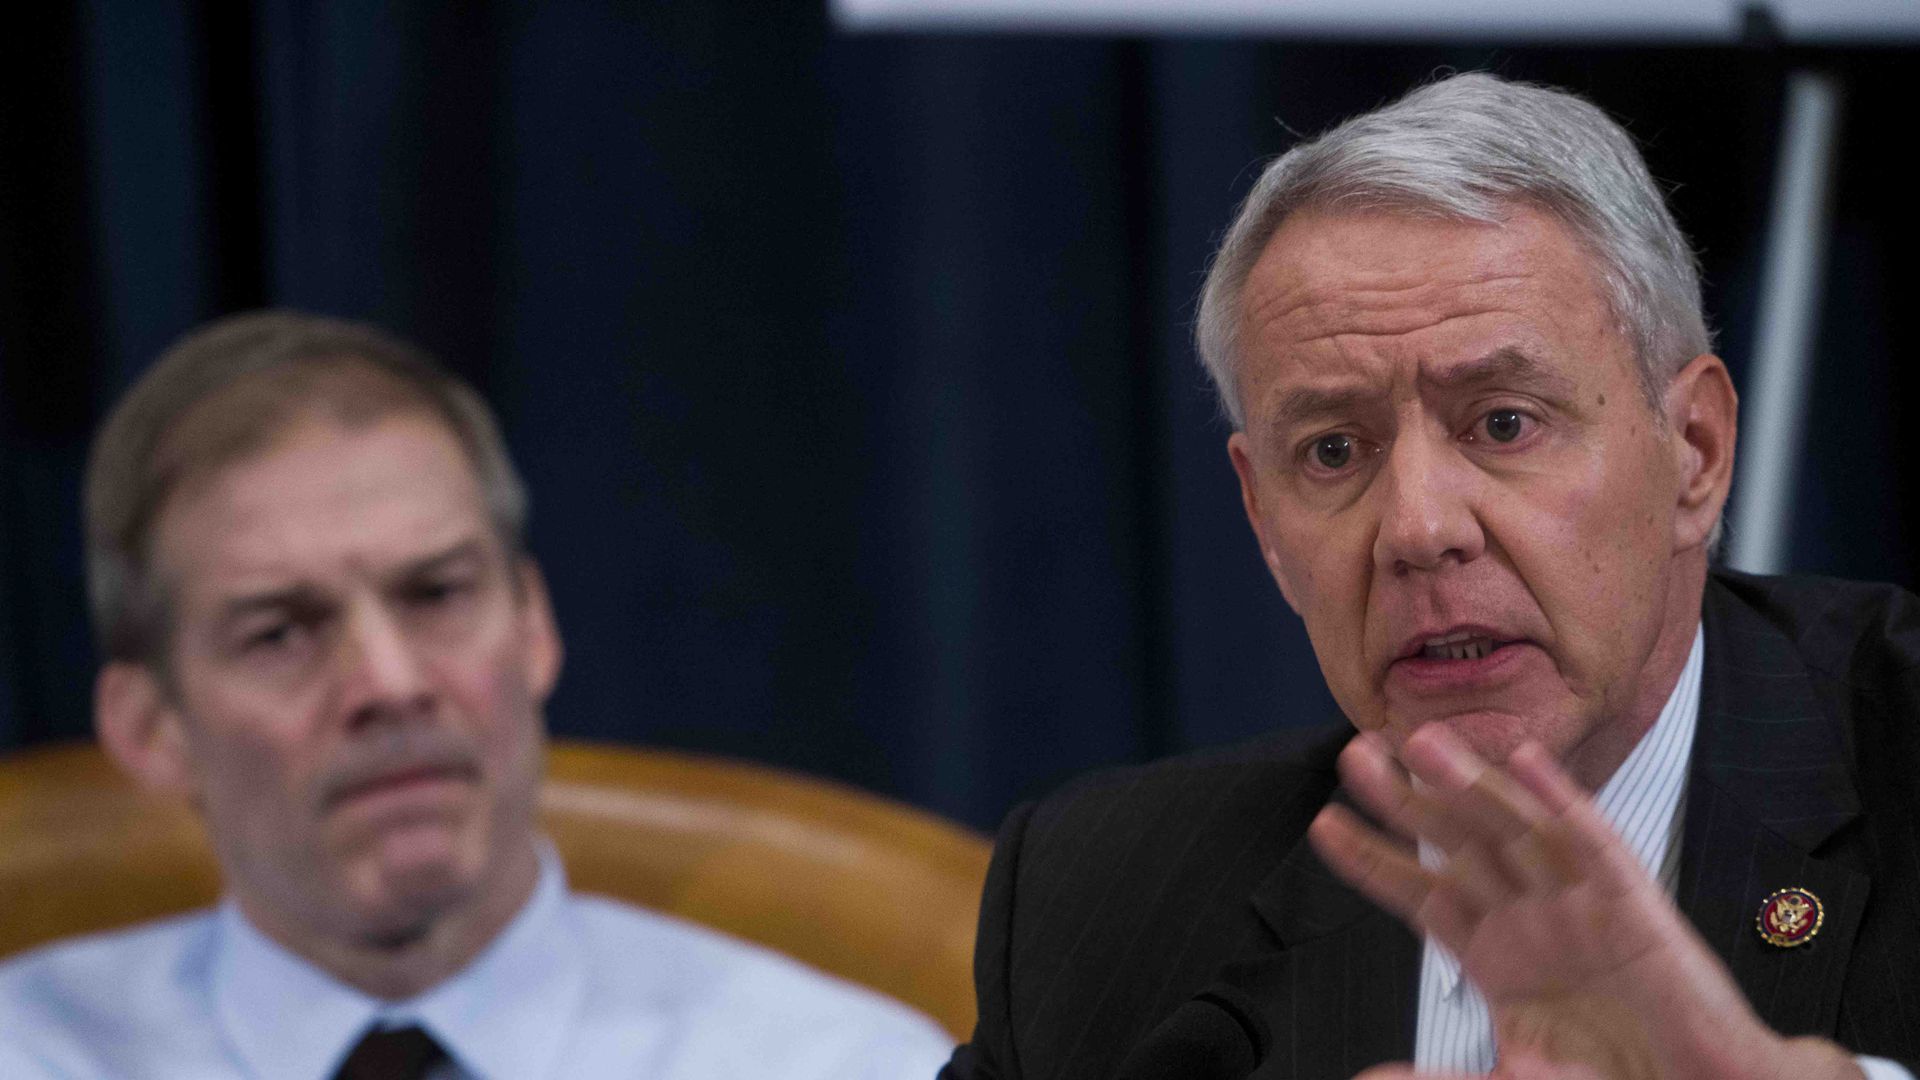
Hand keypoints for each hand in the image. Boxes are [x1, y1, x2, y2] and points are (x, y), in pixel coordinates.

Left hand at [1306, 725, 1859, 1079]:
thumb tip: (1366, 1079)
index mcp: (1496, 953)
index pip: (1421, 892)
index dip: (1373, 859)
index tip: (1323, 824)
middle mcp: (1530, 917)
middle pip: (1456, 845)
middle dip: (1405, 802)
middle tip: (1354, 753)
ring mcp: (1580, 907)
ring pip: (1514, 829)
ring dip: (1469, 785)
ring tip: (1420, 742)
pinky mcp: (1634, 909)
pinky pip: (1594, 845)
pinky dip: (1563, 802)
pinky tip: (1527, 763)